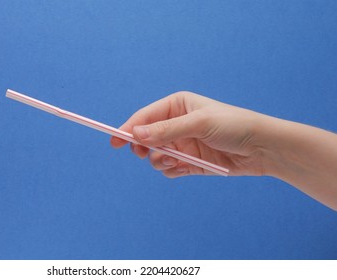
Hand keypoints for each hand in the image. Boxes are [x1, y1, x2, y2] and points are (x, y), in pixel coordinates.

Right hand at [110, 91, 266, 177]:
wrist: (262, 148)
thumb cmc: (233, 125)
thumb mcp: (198, 124)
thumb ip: (166, 130)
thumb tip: (135, 134)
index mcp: (177, 106)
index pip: (145, 117)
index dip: (128, 128)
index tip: (114, 141)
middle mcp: (176, 124)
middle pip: (146, 137)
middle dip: (143, 147)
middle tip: (142, 153)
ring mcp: (182, 144)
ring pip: (155, 155)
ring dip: (160, 160)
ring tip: (174, 161)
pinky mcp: (189, 162)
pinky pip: (169, 169)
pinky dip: (171, 170)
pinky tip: (183, 168)